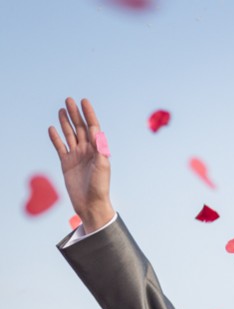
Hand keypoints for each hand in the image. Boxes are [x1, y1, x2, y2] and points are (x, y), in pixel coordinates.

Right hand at [47, 97, 114, 230]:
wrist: (90, 203)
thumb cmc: (100, 186)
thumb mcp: (102, 166)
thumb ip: (99, 148)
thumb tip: (96, 131)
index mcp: (97, 150)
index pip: (93, 127)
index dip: (89, 114)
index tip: (84, 101)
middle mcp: (87, 150)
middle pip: (80, 128)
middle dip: (75, 114)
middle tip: (69, 100)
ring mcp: (76, 156)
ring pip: (70, 135)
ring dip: (66, 123)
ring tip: (62, 110)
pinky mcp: (66, 163)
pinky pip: (60, 147)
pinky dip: (56, 138)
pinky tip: (52, 128)